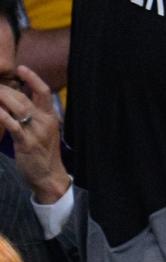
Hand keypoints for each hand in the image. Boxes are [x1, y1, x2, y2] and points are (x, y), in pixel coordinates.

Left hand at [0, 67, 70, 204]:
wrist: (49, 178)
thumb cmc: (44, 154)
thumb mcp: (44, 131)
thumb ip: (33, 115)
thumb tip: (15, 98)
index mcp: (50, 117)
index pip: (43, 91)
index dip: (32, 77)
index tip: (20, 68)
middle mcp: (45, 122)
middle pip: (22, 97)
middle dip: (4, 90)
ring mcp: (36, 132)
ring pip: (17, 106)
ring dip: (0, 98)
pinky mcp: (26, 143)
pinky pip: (11, 124)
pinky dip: (1, 114)